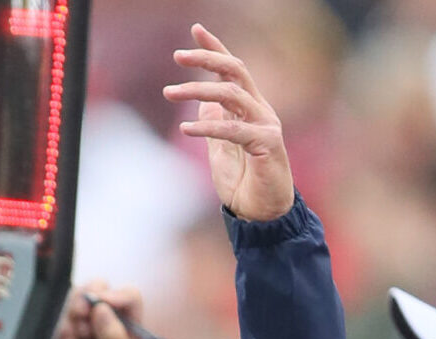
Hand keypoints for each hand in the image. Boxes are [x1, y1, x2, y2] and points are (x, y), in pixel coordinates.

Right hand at [42, 281, 141, 338]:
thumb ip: (112, 334)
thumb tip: (101, 306)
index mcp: (128, 326)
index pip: (128, 296)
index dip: (116, 294)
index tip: (103, 303)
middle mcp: (105, 320)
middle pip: (97, 289)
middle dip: (87, 301)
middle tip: (82, 317)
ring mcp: (81, 324)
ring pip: (74, 300)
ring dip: (72, 318)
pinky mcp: (60, 331)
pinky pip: (57, 316)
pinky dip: (61, 329)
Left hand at [163, 24, 293, 221]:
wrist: (261, 212)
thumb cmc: (243, 181)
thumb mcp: (220, 149)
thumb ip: (214, 125)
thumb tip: (202, 106)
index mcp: (248, 108)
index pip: (232, 70)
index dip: (215, 49)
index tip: (196, 30)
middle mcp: (260, 110)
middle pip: (235, 72)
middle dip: (207, 59)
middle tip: (177, 55)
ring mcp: (266, 125)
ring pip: (232, 95)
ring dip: (197, 91)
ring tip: (169, 92)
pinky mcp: (267, 144)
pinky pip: (233, 129)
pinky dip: (207, 127)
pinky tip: (185, 129)